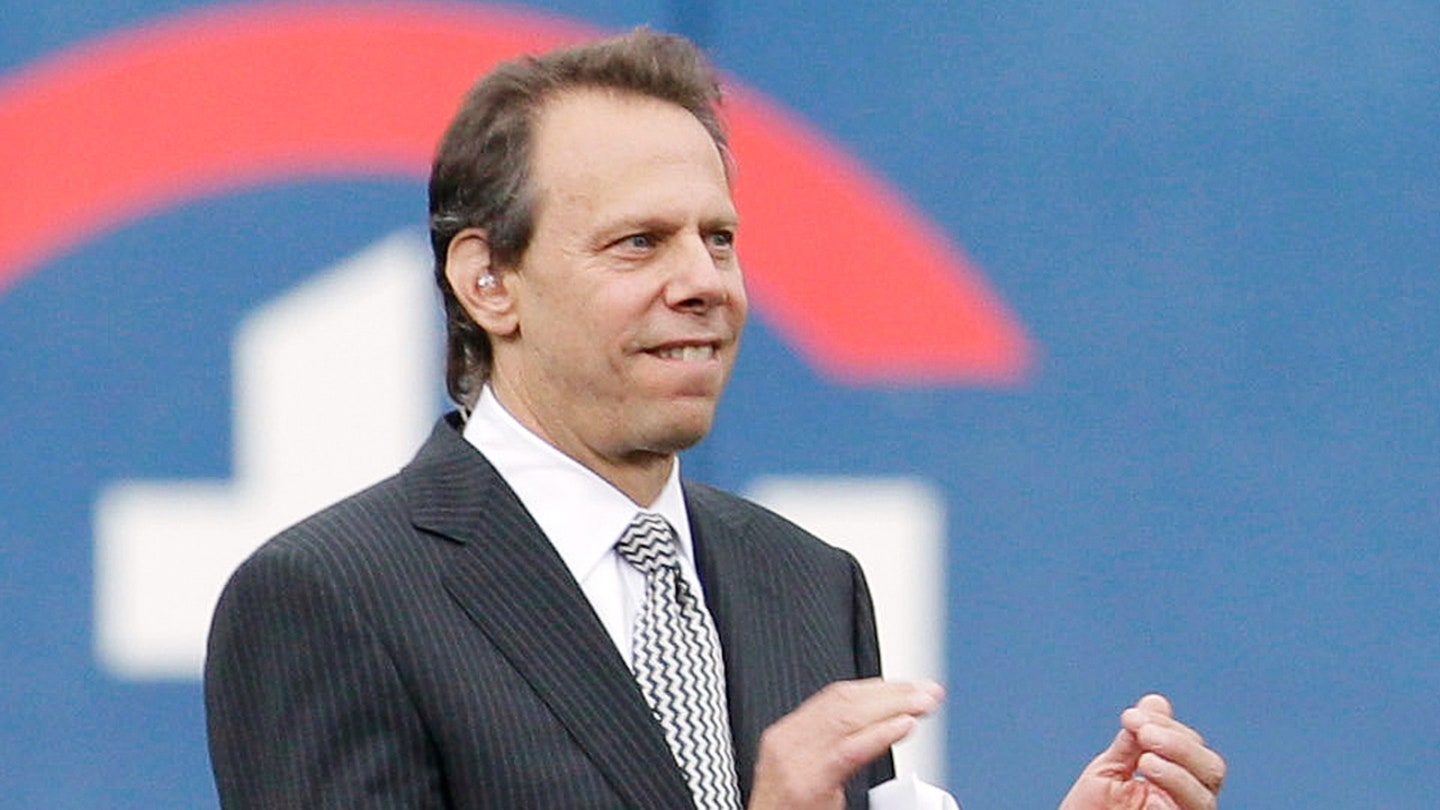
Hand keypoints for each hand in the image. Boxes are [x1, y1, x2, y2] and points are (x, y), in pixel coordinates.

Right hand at [747, 678, 943, 809]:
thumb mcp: (805, 773)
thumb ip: (831, 748)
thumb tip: (876, 728)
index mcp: (786, 735)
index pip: (835, 697)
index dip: (876, 688)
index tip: (908, 687)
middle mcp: (787, 742)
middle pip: (844, 701)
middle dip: (891, 692)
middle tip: (926, 691)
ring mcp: (795, 762)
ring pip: (848, 718)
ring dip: (893, 707)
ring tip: (923, 704)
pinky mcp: (808, 784)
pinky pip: (849, 751)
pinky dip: (880, 734)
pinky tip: (903, 726)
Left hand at [1059, 694, 1225, 809]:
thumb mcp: (1109, 770)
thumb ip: (1133, 741)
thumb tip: (1155, 701)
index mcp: (1174, 781)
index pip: (1192, 747)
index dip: (1167, 725)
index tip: (1131, 717)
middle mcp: (1185, 801)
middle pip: (1211, 768)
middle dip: (1179, 745)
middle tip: (1144, 734)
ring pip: (1205, 795)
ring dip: (1177, 770)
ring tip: (1145, 761)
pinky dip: (1174, 796)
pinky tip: (1150, 782)